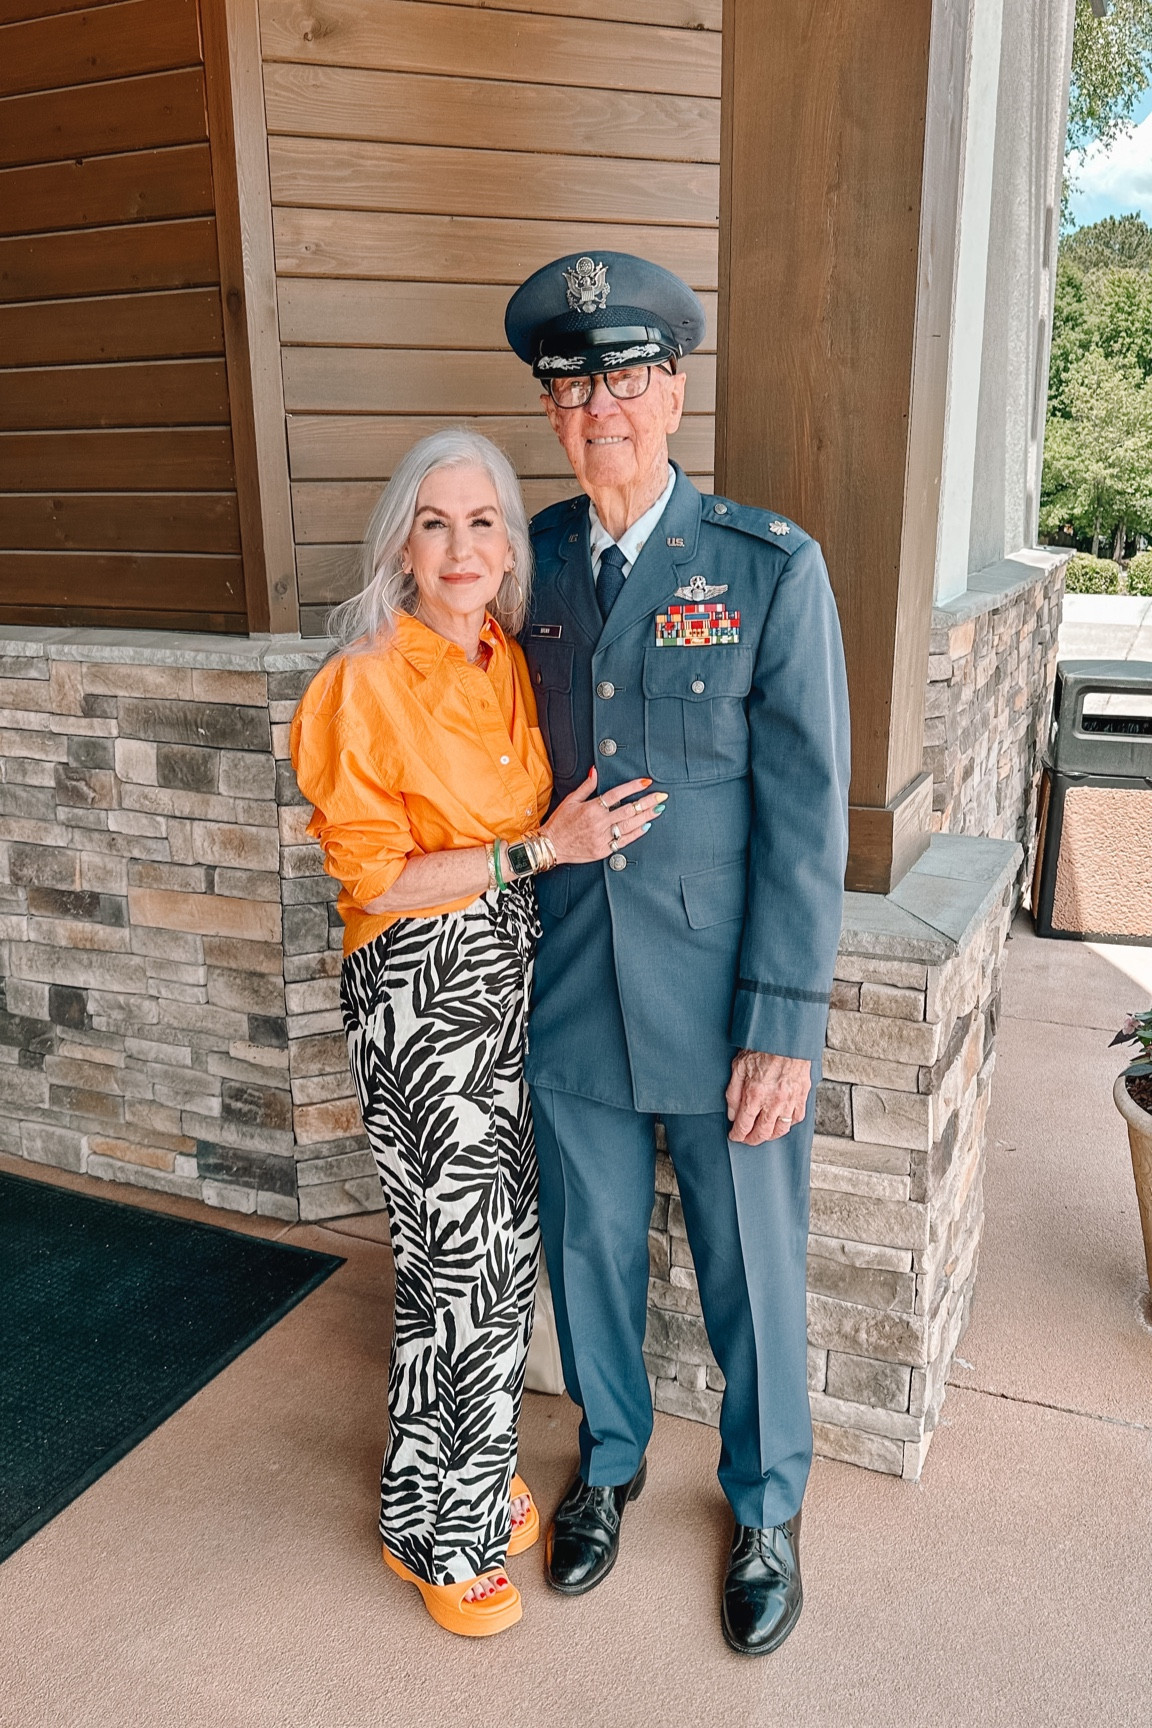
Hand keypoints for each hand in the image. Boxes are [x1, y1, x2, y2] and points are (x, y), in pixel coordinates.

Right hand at [542, 767, 665, 864]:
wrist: (550, 847)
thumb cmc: (559, 823)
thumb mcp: (570, 800)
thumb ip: (586, 786)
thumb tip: (596, 771)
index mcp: (591, 808)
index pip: (617, 794)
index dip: (633, 787)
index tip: (646, 782)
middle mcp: (599, 823)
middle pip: (628, 810)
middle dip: (647, 802)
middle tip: (661, 796)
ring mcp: (602, 837)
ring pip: (630, 825)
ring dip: (646, 816)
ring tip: (658, 809)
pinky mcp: (603, 850)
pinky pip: (624, 841)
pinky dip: (636, 833)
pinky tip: (646, 826)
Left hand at [725, 1050, 810, 1144]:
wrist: (786, 1037)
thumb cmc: (762, 1048)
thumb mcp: (738, 1067)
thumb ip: (733, 1093)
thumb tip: (732, 1114)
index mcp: (755, 1095)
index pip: (744, 1126)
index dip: (737, 1135)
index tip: (735, 1135)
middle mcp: (773, 1102)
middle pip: (762, 1133)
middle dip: (752, 1139)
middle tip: (746, 1139)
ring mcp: (790, 1101)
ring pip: (780, 1130)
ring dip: (770, 1136)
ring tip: (763, 1134)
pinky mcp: (802, 1096)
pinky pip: (797, 1119)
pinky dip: (788, 1124)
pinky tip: (781, 1122)